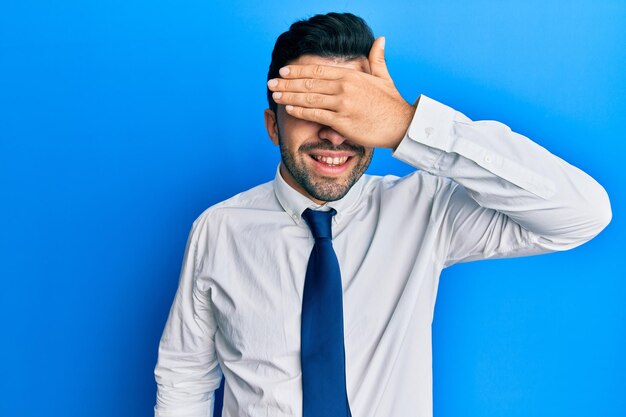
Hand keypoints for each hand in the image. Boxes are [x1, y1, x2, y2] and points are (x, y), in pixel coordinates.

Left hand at [267, 37, 416, 148]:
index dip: (298, 70)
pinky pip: (317, 115)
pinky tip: (289, 108)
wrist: (403, 125)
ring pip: (309, 98)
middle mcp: (344, 87)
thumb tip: (380, 40)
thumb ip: (378, 59)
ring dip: (289, 96)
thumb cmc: (392, 104)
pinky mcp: (343, 122)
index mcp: (351, 75)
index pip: (318, 70)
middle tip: (270, 83)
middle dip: (287, 83)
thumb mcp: (384, 77)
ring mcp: (343, 104)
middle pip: (309, 82)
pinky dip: (301, 111)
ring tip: (274, 95)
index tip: (284, 71)